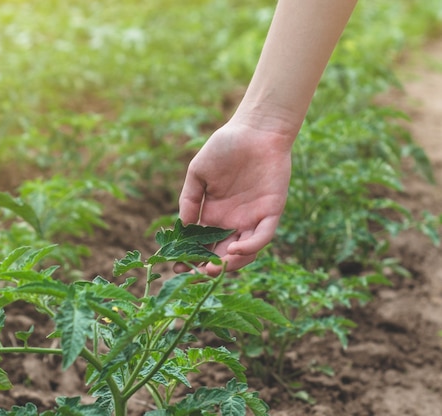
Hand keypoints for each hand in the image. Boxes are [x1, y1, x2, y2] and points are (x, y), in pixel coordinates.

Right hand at [177, 118, 293, 274]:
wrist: (255, 130)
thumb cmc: (224, 147)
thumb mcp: (198, 172)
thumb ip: (189, 199)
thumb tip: (183, 226)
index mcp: (214, 214)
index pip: (202, 243)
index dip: (190, 257)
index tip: (176, 266)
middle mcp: (234, 221)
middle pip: (222, 253)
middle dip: (208, 267)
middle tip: (195, 273)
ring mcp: (253, 218)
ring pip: (244, 252)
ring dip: (230, 264)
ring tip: (213, 267)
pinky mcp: (271, 212)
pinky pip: (262, 236)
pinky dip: (250, 248)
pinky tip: (234, 250)